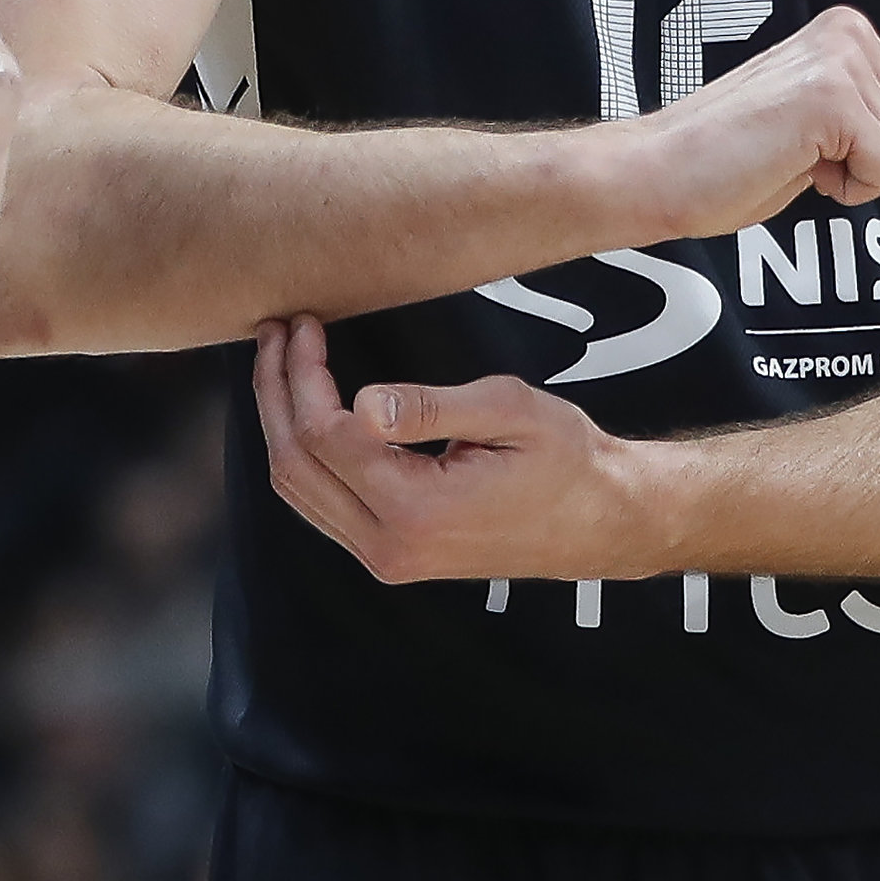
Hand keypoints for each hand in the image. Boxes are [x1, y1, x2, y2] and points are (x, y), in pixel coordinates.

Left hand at [251, 315, 656, 583]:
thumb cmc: (568, 461)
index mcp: (415, 511)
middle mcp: (388, 546)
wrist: (603, 521)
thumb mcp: (509, 412)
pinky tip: (306, 407)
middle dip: (276, 390)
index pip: (326, 434)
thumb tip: (361, 402)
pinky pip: (321, 503)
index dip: (303, 373)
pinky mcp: (390, 553)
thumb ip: (431, 407)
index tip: (305, 322)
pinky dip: (303, 451)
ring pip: (299, 489)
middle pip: (295, 464)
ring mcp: (386, 558)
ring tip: (282, 360)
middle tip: (277, 332)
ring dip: (281, 420)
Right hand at [614, 3, 879, 240]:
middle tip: (799, 155)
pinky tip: (793, 166)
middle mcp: (850, 33)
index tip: (807, 145)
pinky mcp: (831, 97)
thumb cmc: (729, 160)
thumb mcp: (817, 117)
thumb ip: (864, 109)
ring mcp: (841, 61)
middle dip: (872, 167)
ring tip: (793, 157)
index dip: (871, 156)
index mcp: (848, 31)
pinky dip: (848, 191)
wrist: (660, 171)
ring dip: (858, 179)